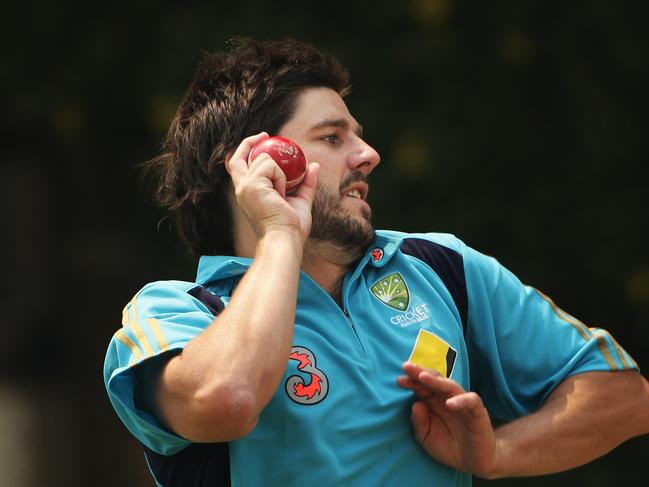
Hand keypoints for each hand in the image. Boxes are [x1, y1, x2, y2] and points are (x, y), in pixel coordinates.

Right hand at [226, 132, 318, 241]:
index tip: (262, 140)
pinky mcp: (251, 185)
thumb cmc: (291, 227)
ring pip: (263, 159)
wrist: (285, 238)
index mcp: (248, 194)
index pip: (237, 167)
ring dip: (279, 172)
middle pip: (236, 157)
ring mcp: (244, 187)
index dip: (245, 151)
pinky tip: (281, 193)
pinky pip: (270, 166)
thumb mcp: (300, 201)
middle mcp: (241, 189)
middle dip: (249, 142)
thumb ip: (306, 183)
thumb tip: (314, 165)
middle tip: (265, 135)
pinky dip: (280, 177)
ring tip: (283, 193)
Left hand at [397, 362, 500, 476]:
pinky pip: (471, 400)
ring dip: (436, 381)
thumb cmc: (447, 446)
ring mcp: (462, 403)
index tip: (399, 380)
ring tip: (422, 377)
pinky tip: (449, 404)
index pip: (421, 386)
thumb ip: (418, 423)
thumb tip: (415, 405)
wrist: (473, 463)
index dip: (411, 381)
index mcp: (433, 402)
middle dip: (420, 372)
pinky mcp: (478, 412)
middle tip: (407, 367)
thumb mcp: (426, 438)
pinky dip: (461, 400)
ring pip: (450, 386)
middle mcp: (446, 398)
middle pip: (434, 380)